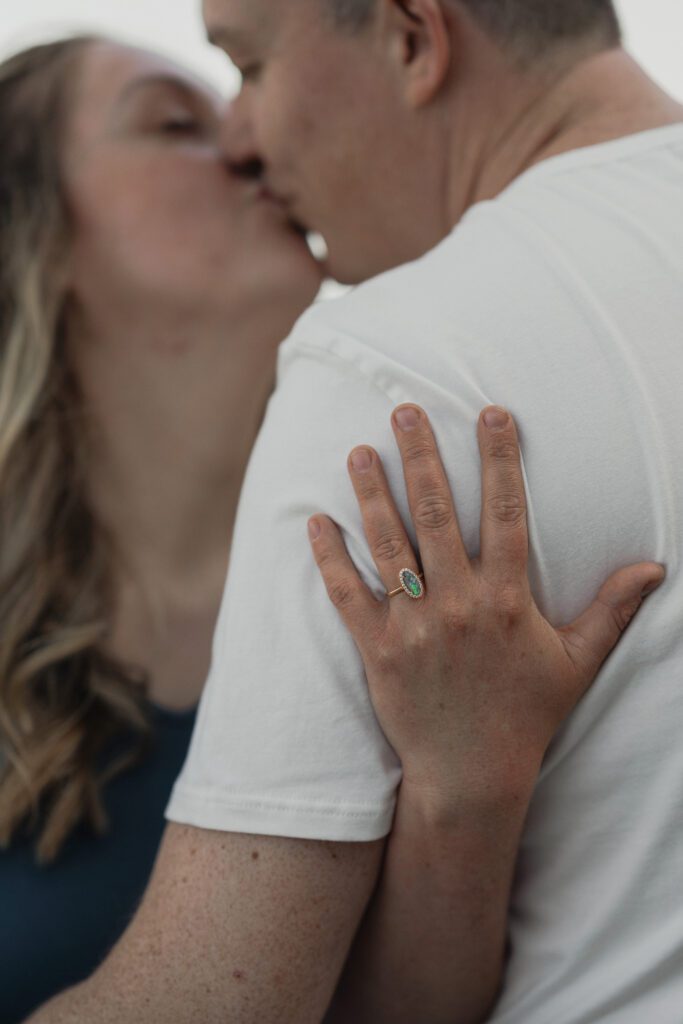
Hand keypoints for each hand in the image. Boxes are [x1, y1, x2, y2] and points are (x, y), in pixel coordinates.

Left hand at [307, 404, 664, 799]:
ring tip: (358, 450)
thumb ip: (610, 610)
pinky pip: (347, 594)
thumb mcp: (575, 662)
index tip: (490, 413)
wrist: (472, 775)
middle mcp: (457, 604)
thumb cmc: (526, 714)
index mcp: (506, 599)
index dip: (500, 458)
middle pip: (436, 513)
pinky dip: (330, 557)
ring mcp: (413, 626)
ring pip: (388, 544)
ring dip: (371, 493)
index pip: (506, 512)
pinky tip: (316, 521)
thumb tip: (654, 568)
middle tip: (405, 410)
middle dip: (421, 455)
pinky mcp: (377, 649)